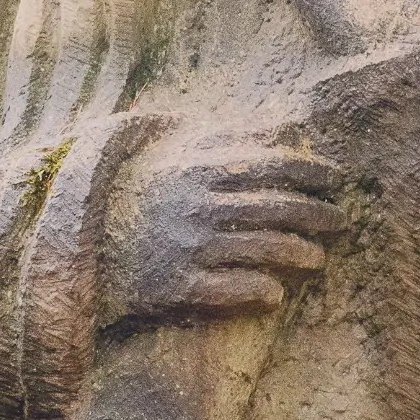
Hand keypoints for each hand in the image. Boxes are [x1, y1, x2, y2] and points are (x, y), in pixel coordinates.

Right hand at [104, 131, 348, 321]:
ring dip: (299, 254)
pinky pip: (230, 292)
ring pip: (262, 250)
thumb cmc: (137, 193)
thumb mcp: (172, 152)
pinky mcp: (175, 287)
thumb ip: (223, 136)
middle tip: (340, 221)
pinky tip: (274, 294)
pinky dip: (258, 292)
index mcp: (198, 168)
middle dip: (318, 213)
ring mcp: (188, 247)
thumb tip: (281, 125)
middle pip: (277, 207)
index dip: (313, 170)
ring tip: (317, 258)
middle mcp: (198, 206)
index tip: (337, 178)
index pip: (272, 163)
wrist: (79, 241)